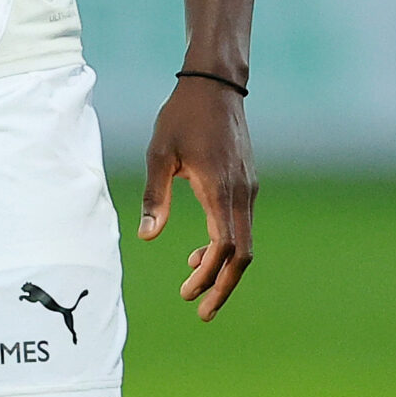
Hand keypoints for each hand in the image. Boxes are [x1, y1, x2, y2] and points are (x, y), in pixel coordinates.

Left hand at [138, 79, 255, 320]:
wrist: (216, 84)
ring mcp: (248, 188)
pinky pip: (240, 225)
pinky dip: (225, 245)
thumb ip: (154, 196)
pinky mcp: (247, 183)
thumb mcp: (160, 154)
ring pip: (244, 241)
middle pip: (243, 255)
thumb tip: (146, 236)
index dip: (209, 276)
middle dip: (223, 286)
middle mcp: (241, 193)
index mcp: (220, 190)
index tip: (188, 294)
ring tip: (193, 282)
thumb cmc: (183, 116)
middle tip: (202, 312)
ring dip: (222, 266)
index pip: (224, 248)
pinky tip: (199, 250)